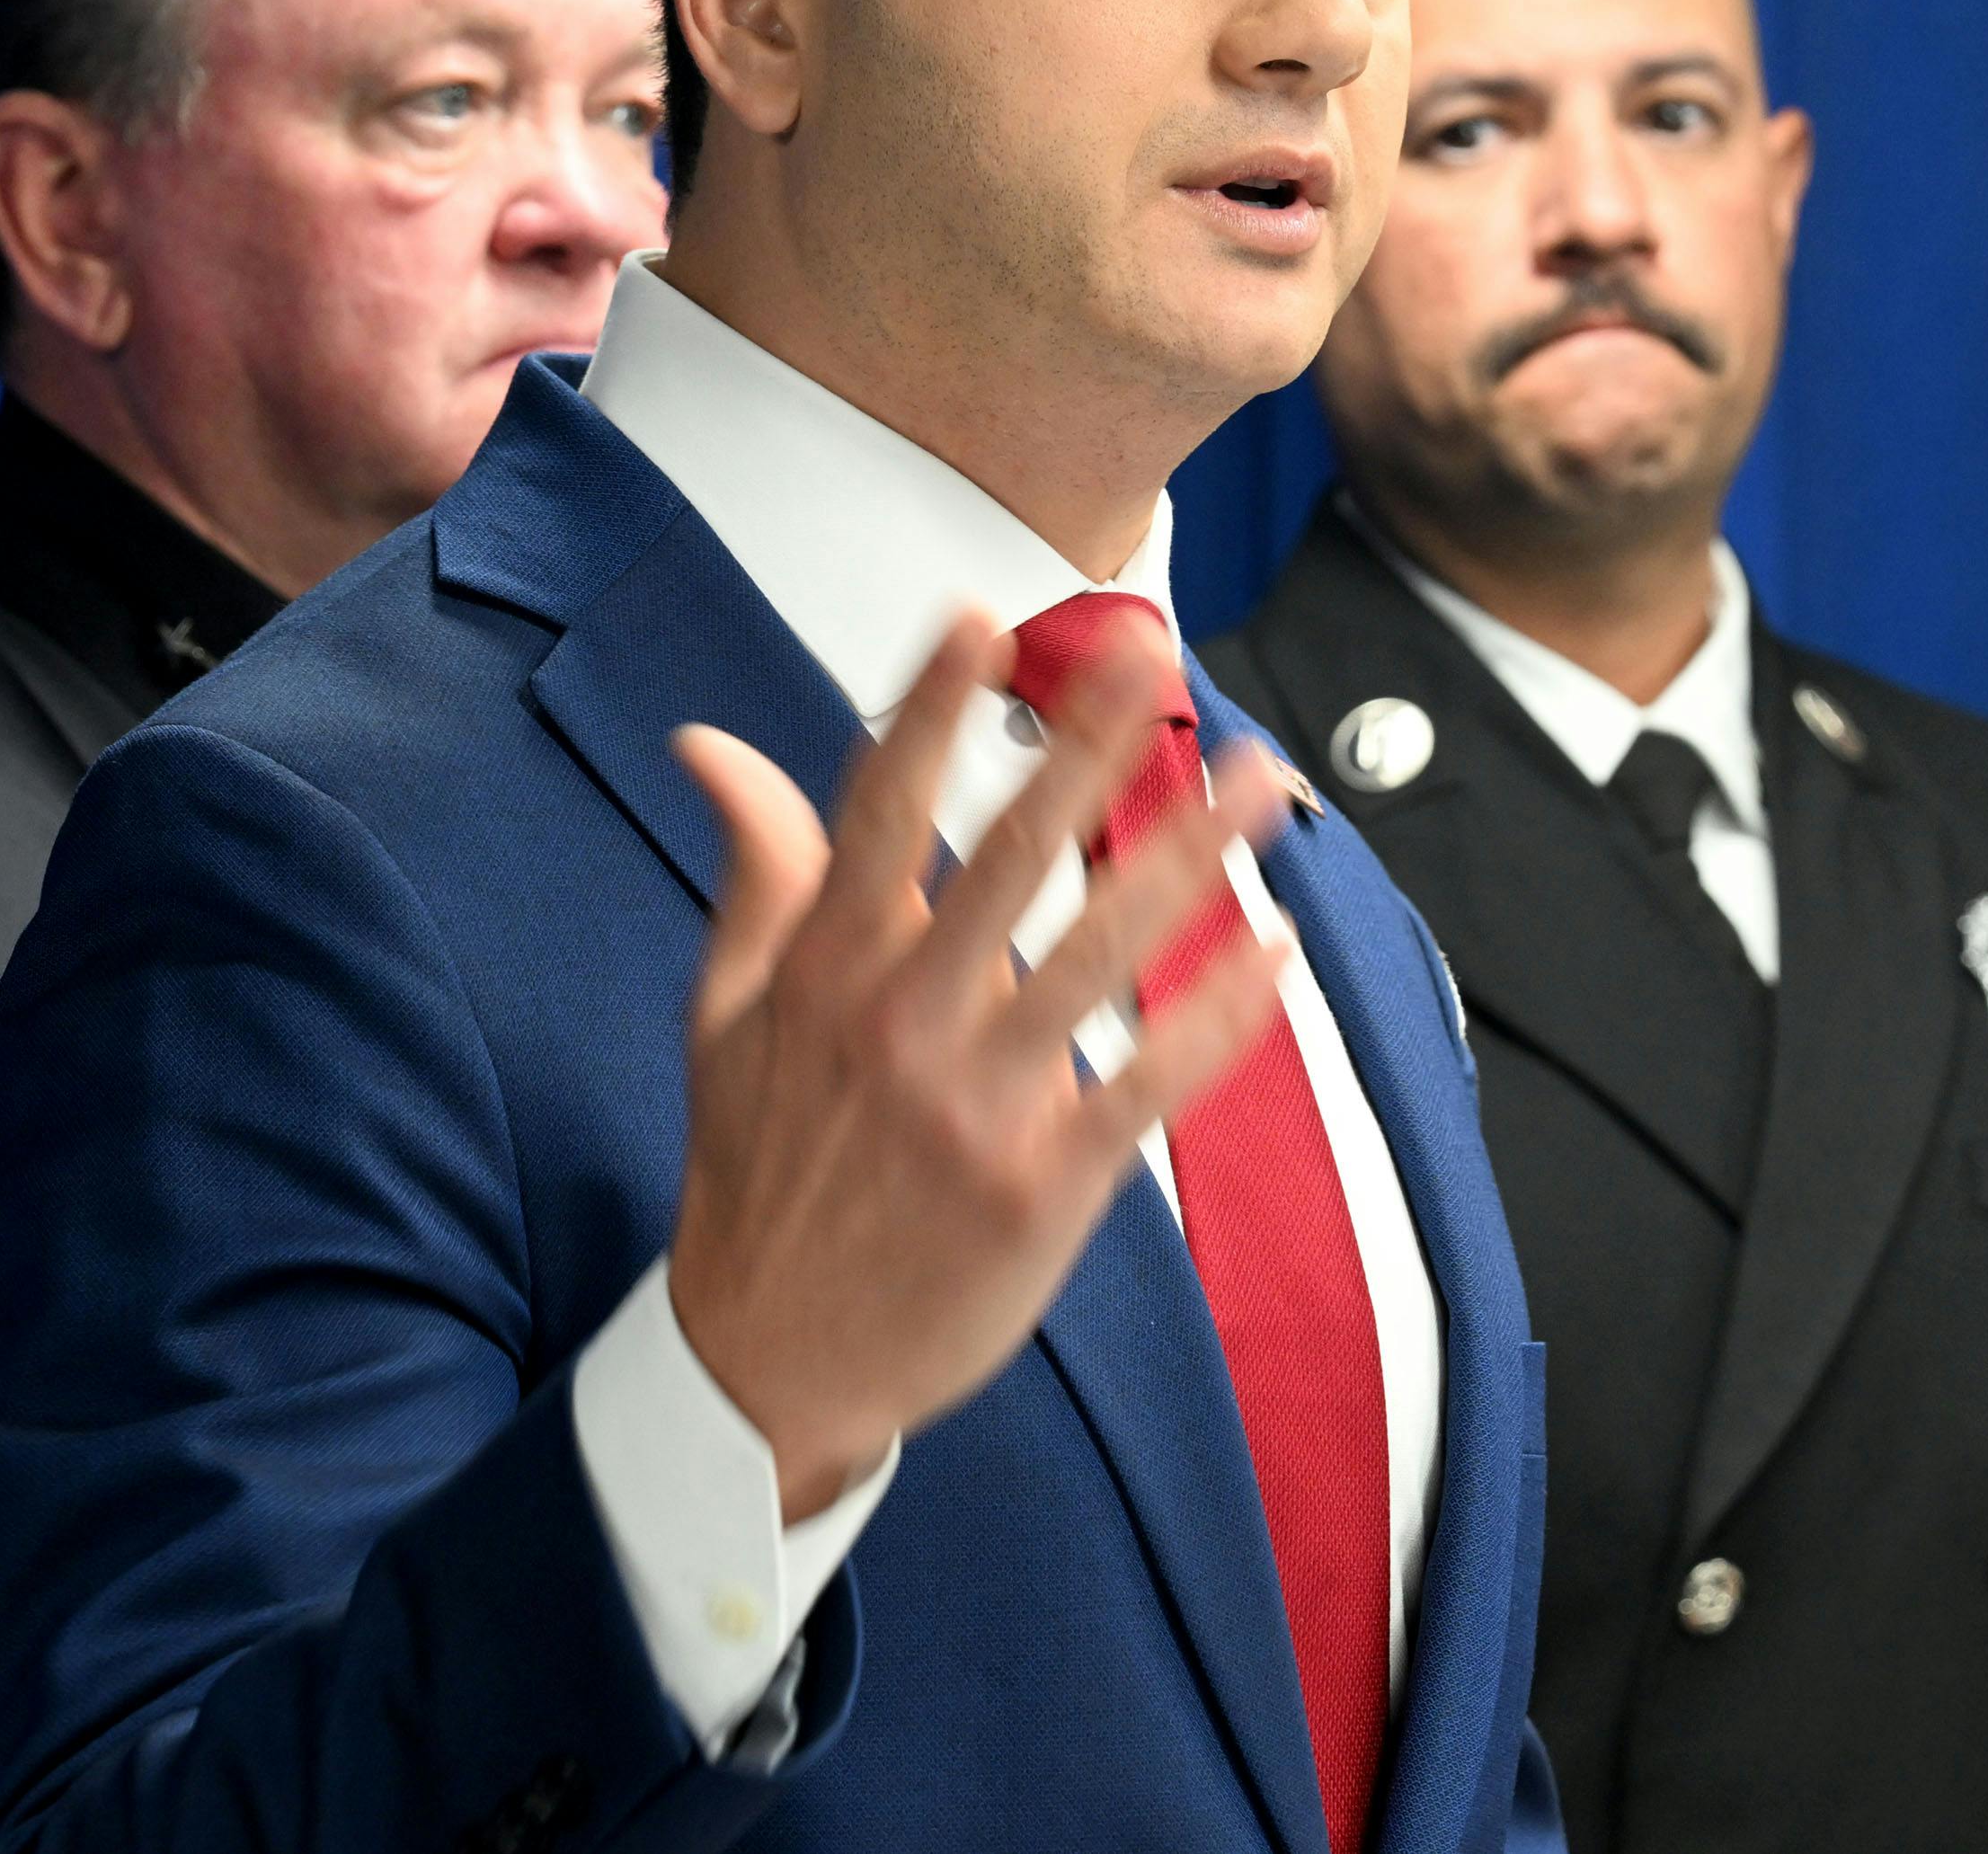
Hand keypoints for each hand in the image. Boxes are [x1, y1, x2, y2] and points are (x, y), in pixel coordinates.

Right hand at [663, 608, 1292, 1519]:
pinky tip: (1275, 949)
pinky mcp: (1042, 1188)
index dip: (932, 710)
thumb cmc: (754, 1171)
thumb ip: (753, 870)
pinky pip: (1150, 1083)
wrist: (764, 1365)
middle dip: (1090, 746)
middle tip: (1157, 657)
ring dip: (1191, 857)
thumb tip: (712, 743)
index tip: (983, 621)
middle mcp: (902, 1022)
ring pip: (1102, 954)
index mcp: (824, 969)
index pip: (879, 809)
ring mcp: (977, 1105)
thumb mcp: (725, 1013)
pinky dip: (1218, 1017)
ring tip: (1263, 779)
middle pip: (1012, 857)